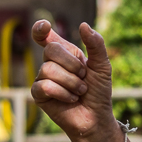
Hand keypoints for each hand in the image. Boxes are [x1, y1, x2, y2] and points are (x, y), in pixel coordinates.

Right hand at [31, 21, 115, 141]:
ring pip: (48, 69)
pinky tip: (71, 99)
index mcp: (65, 53)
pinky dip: (63, 93)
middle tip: (83, 76)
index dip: (40, 29)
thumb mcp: (102, 66)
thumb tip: (83, 25)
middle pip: (50, 49)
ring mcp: (43, 78)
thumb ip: (96, 44)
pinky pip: (45, 86)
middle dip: (72, 64)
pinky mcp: (38, 94)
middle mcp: (51, 63)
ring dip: (71, 82)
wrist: (96, 116)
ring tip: (80, 91)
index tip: (45, 27)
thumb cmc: (99, 91)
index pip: (46, 37)